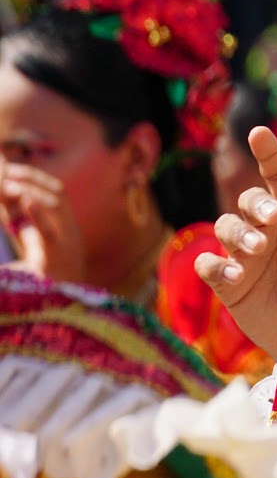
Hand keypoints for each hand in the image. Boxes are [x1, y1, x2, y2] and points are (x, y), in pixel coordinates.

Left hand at [0, 164, 86, 284]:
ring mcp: (67, 243)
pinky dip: (38, 215)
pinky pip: (49, 233)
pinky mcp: (57, 257)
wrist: (59, 310)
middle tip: (6, 169)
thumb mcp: (29, 242)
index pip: (52, 192)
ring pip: (57, 207)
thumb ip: (17, 218)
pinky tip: (25, 201)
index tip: (8, 167)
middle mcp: (69, 231)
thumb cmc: (41, 281)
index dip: (31, 177)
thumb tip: (6, 192)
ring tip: (9, 181)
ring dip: (32, 190)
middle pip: (57, 193)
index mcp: (63, 227)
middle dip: (32, 177)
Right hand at [195, 127, 276, 384]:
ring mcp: (246, 255)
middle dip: (254, 204)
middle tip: (271, 220)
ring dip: (237, 233)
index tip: (258, 132)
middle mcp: (268, 229)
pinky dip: (214, 264)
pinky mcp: (230, 283)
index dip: (268, 153)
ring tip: (258, 249)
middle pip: (247, 201)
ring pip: (224, 227)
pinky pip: (208, 264)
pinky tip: (233, 274)